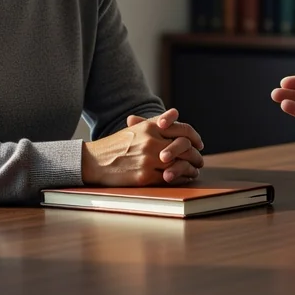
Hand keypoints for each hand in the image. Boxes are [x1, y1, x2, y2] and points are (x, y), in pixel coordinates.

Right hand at [81, 108, 204, 185]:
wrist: (94, 161)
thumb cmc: (116, 145)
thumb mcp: (135, 128)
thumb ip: (156, 122)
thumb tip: (175, 115)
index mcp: (151, 126)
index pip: (183, 129)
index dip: (195, 137)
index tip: (199, 143)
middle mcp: (151, 141)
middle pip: (184, 147)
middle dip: (195, 155)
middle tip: (199, 159)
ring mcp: (148, 159)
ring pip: (179, 164)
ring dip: (190, 168)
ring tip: (194, 170)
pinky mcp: (144, 177)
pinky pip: (169, 178)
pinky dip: (179, 178)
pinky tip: (182, 178)